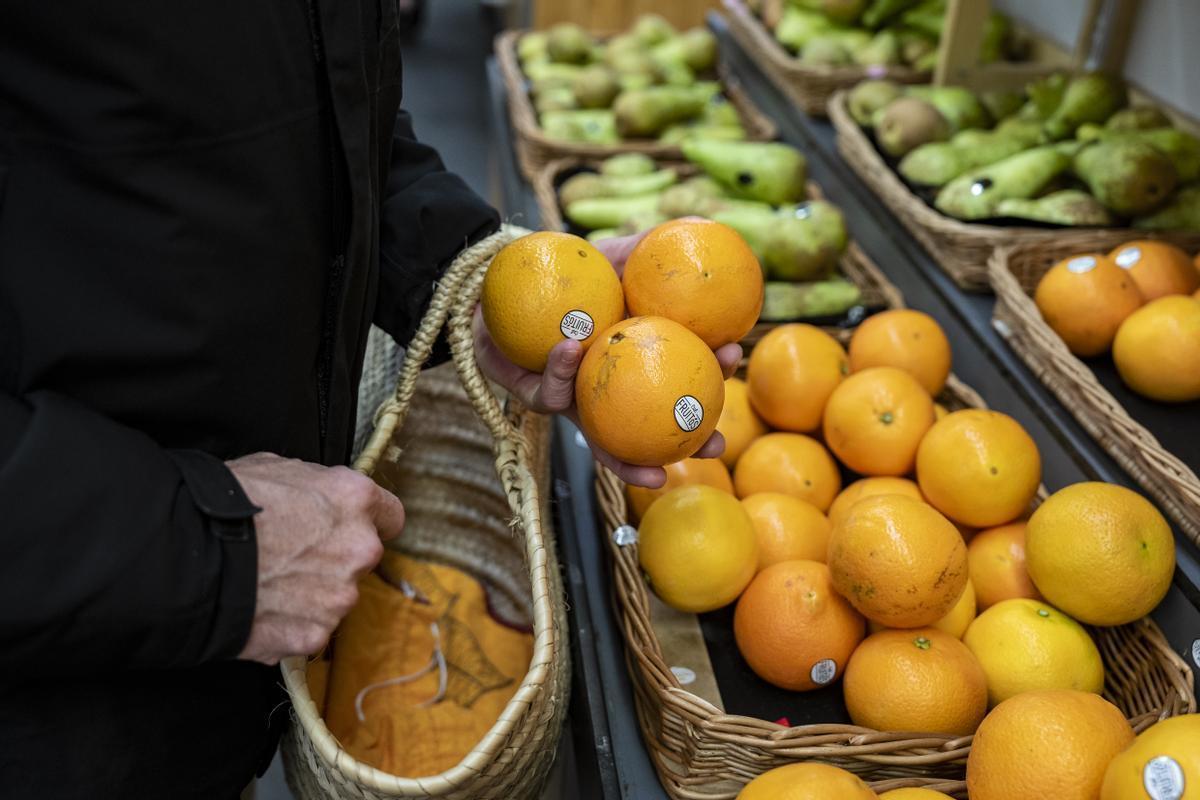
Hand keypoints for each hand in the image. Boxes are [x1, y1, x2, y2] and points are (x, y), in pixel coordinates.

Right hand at [229, 453, 404, 664]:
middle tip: (293, 556)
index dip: (371, 521)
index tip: (355, 527)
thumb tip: (318, 496)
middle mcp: (360, 548)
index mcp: (355, 500)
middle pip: (362, 558)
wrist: (185, 559)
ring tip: (269, 582)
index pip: (391, 515)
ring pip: (337, 596)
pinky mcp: (316, 634)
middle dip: (335, 558)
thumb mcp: (276, 468)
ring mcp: (340, 596)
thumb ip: (315, 487)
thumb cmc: (225, 506)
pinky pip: (310, 628)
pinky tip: (261, 608)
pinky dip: (291, 623)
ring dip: (313, 593)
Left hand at [474, 230, 741, 488]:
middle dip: (689, 446)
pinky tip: (571, 346)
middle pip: (656, 431)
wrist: (501, 278)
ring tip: (654, 461)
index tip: (735, 355)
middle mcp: (609, 392)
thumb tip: (701, 228)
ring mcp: (574, 401)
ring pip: (603, 441)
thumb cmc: (563, 271)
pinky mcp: (533, 396)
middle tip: (716, 442)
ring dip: (628, 458)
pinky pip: (551, 393)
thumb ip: (646, 249)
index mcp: (635, 363)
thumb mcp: (607, 255)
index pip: (682, 375)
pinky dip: (562, 371)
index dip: (712, 373)